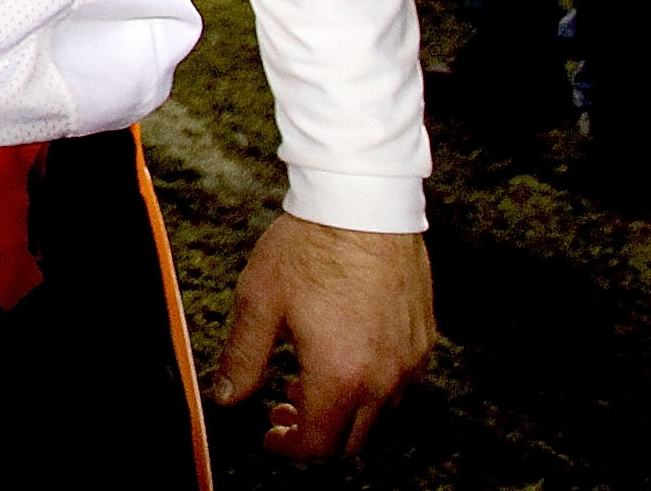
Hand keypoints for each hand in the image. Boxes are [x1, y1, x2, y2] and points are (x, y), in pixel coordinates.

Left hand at [210, 214, 434, 458]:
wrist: (362, 203)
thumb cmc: (310, 247)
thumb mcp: (259, 302)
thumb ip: (242, 358)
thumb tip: (227, 396)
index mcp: (341, 376)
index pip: (318, 443)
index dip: (289, 447)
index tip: (269, 435)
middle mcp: (384, 377)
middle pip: (352, 439)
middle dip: (315, 434)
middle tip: (283, 410)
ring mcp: (409, 359)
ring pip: (379, 412)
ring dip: (344, 410)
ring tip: (308, 381)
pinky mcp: (423, 337)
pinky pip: (399, 382)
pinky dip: (370, 386)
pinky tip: (343, 356)